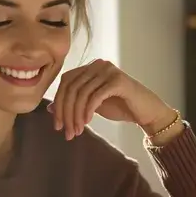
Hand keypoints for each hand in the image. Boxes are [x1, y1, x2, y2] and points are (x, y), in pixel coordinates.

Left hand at [48, 59, 176, 141]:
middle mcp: (98, 64)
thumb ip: (74, 103)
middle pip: (71, 88)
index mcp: (89, 67)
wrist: (145, 111)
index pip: (65, 82)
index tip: (57, 125)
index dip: (58, 104)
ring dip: (76, 115)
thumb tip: (50, 109)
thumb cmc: (119, 106)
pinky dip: (88, 110)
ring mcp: (108, 70)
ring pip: (82, 93)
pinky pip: (96, 96)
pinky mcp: (118, 80)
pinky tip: (87, 122)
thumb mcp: (91, 105)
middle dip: (66, 112)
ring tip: (77, 131)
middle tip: (66, 131)